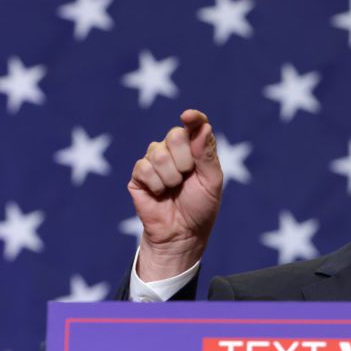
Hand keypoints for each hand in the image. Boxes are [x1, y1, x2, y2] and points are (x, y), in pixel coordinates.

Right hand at [128, 109, 223, 280]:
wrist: (182, 233)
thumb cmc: (200, 207)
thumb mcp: (211, 182)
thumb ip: (206, 154)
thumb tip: (201, 126)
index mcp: (195, 150)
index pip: (195, 125)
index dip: (193, 118)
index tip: (189, 116)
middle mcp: (174, 151)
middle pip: (175, 135)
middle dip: (184, 159)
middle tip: (187, 177)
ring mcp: (154, 160)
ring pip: (158, 153)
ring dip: (171, 176)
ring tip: (174, 189)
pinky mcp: (139, 174)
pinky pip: (144, 167)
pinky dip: (156, 184)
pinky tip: (160, 194)